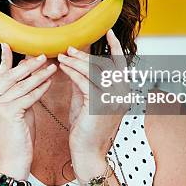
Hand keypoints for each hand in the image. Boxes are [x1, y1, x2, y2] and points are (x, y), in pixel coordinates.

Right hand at [0, 43, 56, 178]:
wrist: (13, 163)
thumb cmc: (18, 139)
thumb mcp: (17, 112)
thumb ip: (19, 95)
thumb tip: (29, 74)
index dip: (5, 60)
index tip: (9, 45)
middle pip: (10, 77)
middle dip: (27, 65)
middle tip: (42, 56)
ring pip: (21, 86)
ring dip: (38, 75)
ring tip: (51, 67)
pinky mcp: (7, 113)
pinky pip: (27, 96)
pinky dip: (40, 89)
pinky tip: (49, 82)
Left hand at [56, 29, 131, 175]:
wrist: (87, 153)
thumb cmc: (86, 127)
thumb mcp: (87, 99)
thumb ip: (85, 80)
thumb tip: (76, 61)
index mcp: (122, 92)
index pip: (121, 64)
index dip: (115, 47)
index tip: (108, 32)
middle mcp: (122, 94)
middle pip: (105, 65)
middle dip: (86, 54)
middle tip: (70, 47)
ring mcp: (112, 100)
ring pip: (94, 72)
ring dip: (76, 61)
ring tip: (63, 55)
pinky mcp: (99, 105)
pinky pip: (84, 83)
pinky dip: (72, 72)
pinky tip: (62, 67)